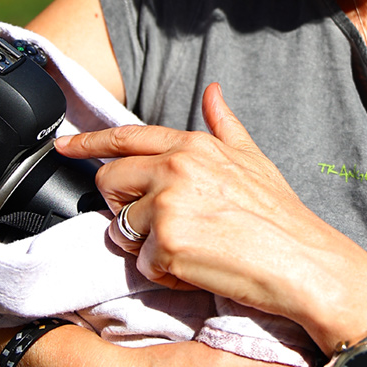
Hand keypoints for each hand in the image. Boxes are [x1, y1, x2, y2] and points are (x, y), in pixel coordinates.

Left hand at [54, 84, 366, 349]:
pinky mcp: (167, 245)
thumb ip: (225, 125)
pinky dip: (166, 274)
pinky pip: (143, 264)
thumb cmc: (281, 216)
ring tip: (190, 247)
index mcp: (193, 145)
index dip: (87, 142)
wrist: (303, 262)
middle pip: (109, 181)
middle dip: (125, 206)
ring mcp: (169, 205)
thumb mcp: (254, 159)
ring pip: (121, 227)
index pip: (125, 137)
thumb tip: (213, 92)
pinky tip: (198, 268)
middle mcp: (176, 168)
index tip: (62, 146)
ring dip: (147, 245)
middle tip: (161, 224)